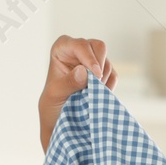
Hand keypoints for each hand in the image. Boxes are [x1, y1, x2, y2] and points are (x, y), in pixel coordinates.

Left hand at [39, 35, 115, 150]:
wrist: (60, 120)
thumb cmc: (52, 105)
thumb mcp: (55, 95)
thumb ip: (68, 82)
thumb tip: (83, 71)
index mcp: (62, 48)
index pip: (80, 44)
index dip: (89, 58)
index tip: (95, 75)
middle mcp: (78, 50)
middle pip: (99, 47)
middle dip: (100, 67)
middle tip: (96, 86)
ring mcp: (92, 61)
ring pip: (107, 63)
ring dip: (102, 81)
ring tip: (88, 95)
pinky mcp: (103, 73)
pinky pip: (114, 76)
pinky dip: (109, 87)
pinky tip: (96, 96)